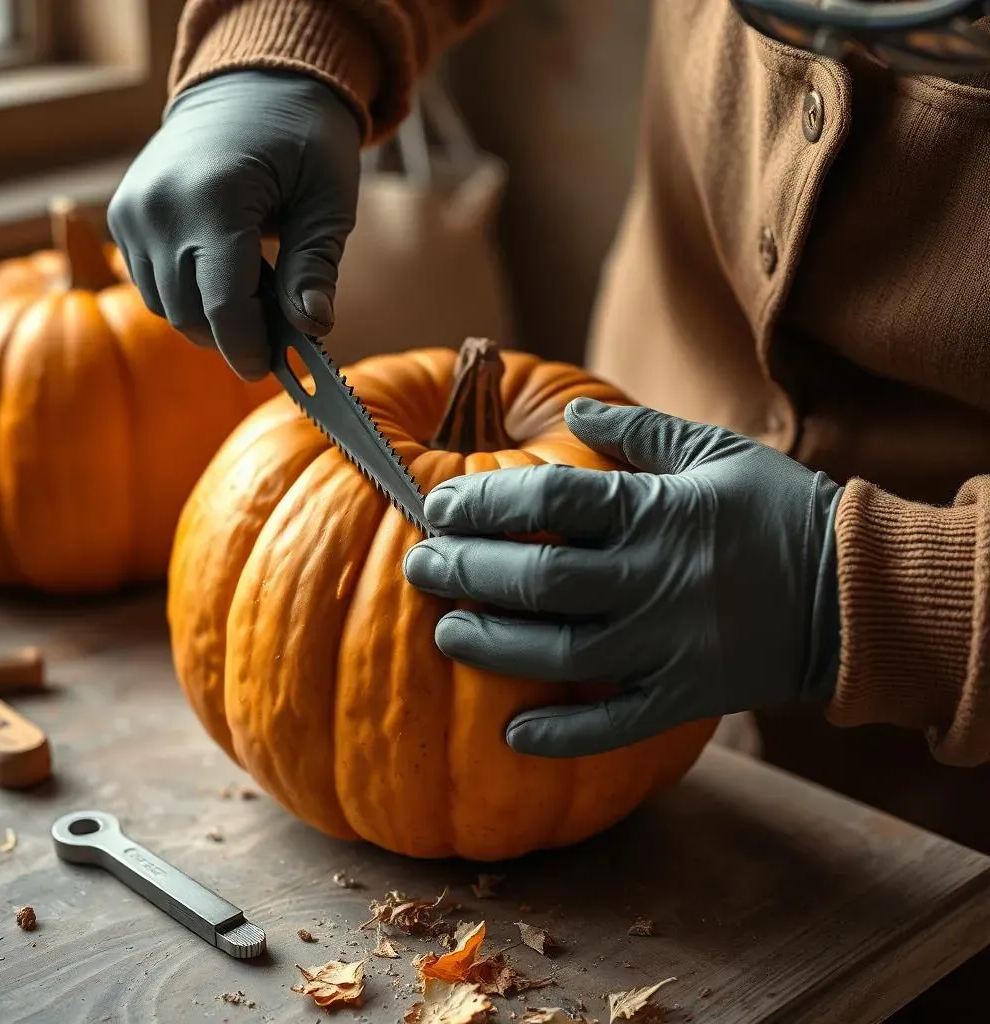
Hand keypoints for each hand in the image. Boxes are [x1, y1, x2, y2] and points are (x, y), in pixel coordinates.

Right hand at [107, 70, 360, 379]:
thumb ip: (315, 266)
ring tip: (258, 289)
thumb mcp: (328, 200)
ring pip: (166, 307)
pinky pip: (152, 285)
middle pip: (189, 315)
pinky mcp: (123, 216)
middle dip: (235, 338)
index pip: (222, 305)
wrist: (248, 84)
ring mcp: (132, 211)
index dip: (249, 347)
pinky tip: (228, 273)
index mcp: (213, 198)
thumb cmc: (303, 139)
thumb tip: (314, 328)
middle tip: (280, 330)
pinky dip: (189, 296)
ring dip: (212, 319)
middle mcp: (158, 207)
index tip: (275, 368)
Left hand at [403, 398, 843, 756]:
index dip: (484, 502)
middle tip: (422, 567)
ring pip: (561, 654)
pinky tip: (511, 737)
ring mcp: (666, 645)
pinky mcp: (684, 696)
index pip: (549, 503)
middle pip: (538, 581)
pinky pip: (616, 726)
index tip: (438, 507)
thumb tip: (575, 413)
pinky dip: (562, 738)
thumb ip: (640, 433)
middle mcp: (651, 581)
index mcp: (654, 513)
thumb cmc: (779, 511)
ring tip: (446, 634)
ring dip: (495, 646)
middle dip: (468, 572)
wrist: (854, 592)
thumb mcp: (715, 452)